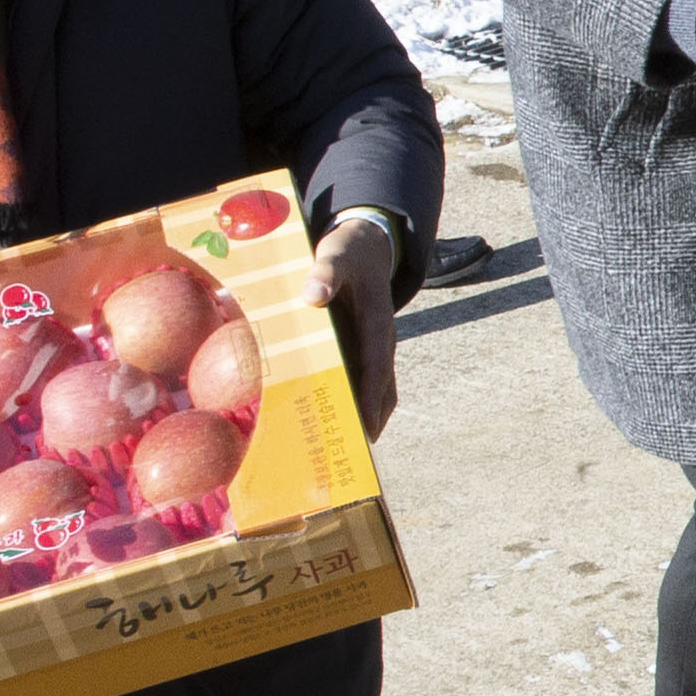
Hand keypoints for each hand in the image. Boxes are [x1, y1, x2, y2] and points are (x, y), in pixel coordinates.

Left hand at [316, 215, 403, 440]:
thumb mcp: (336, 254)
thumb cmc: (350, 251)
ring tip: (345, 445)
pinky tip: (337, 415)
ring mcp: (376, 346)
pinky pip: (367, 380)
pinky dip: (358, 401)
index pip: (375, 367)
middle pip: (382, 388)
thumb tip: (313, 294)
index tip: (363, 426)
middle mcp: (382, 340)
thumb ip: (325, 272)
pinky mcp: (366, 347)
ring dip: (367, 415)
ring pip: (379, 389)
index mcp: (378, 321)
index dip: (369, 398)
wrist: (368, 244)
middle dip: (370, 420)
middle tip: (351, 451)